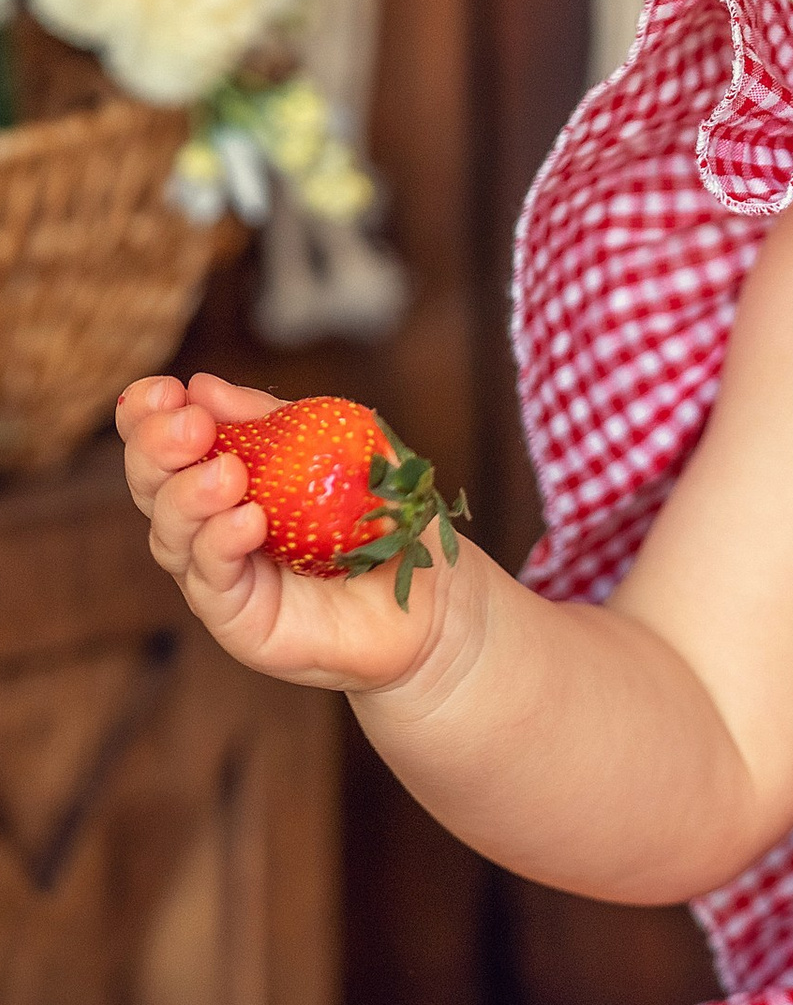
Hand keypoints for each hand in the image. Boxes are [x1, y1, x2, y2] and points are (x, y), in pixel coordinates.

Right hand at [117, 371, 480, 699]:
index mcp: (224, 477)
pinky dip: (221, 546)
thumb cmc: (385, 514)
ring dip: (188, 498)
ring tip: (226, 473)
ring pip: (171, 537)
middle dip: (157, 452)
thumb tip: (202, 385)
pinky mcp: (239, 619)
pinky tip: (246, 520)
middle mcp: (208, 527)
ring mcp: (219, 576)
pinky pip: (213, 582)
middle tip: (188, 427)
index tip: (161, 391)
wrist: (435, 593)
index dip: (147, 419)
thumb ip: (273, 421)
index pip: (165, 447)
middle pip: (153, 490)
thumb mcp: (337, 446)